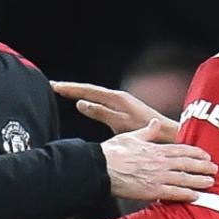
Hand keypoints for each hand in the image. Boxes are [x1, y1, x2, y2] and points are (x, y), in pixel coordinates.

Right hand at [52, 80, 178, 139]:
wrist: (165, 133)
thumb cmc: (145, 130)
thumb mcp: (120, 123)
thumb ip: (101, 112)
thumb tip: (80, 102)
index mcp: (116, 98)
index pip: (88, 90)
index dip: (70, 88)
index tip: (54, 86)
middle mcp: (117, 97)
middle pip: (89, 89)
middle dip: (71, 88)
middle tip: (53, 86)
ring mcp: (120, 101)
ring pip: (94, 94)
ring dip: (78, 92)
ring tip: (63, 91)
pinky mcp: (122, 108)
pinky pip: (100, 100)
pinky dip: (88, 98)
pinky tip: (84, 102)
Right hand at [101, 119, 215, 201]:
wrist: (101, 167)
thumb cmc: (113, 152)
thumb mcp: (131, 136)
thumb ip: (146, 132)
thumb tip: (155, 123)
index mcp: (156, 149)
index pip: (181, 150)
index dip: (196, 153)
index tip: (206, 155)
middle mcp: (160, 163)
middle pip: (187, 164)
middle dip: (203, 167)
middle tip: (216, 169)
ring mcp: (158, 177)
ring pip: (184, 179)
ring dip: (199, 180)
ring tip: (211, 182)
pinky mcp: (152, 191)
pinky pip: (173, 193)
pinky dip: (186, 194)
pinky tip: (196, 196)